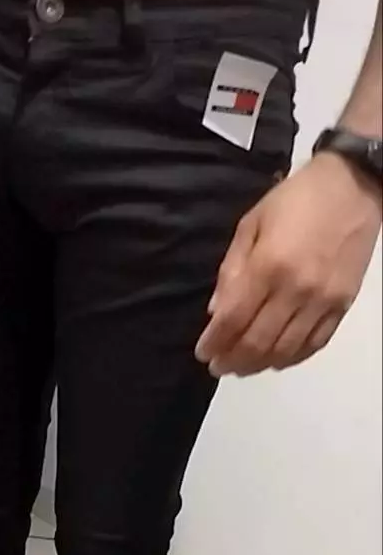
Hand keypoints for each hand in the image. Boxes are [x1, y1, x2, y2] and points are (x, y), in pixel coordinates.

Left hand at [196, 153, 381, 376]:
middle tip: (219, 367)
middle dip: (232, 360)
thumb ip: (231, 270)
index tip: (203, 354)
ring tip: (242, 367)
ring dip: (259, 365)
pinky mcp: (342, 305)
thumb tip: (217, 312)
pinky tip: (275, 360)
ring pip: (285, 350)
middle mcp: (296, 290)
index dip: (215, 342)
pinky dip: (292, 358)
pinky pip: (314, 344)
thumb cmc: (295, 200)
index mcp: (268, 266)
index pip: (234, 319)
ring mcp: (322, 301)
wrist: (351, 187)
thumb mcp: (250, 225)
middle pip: (258, 342)